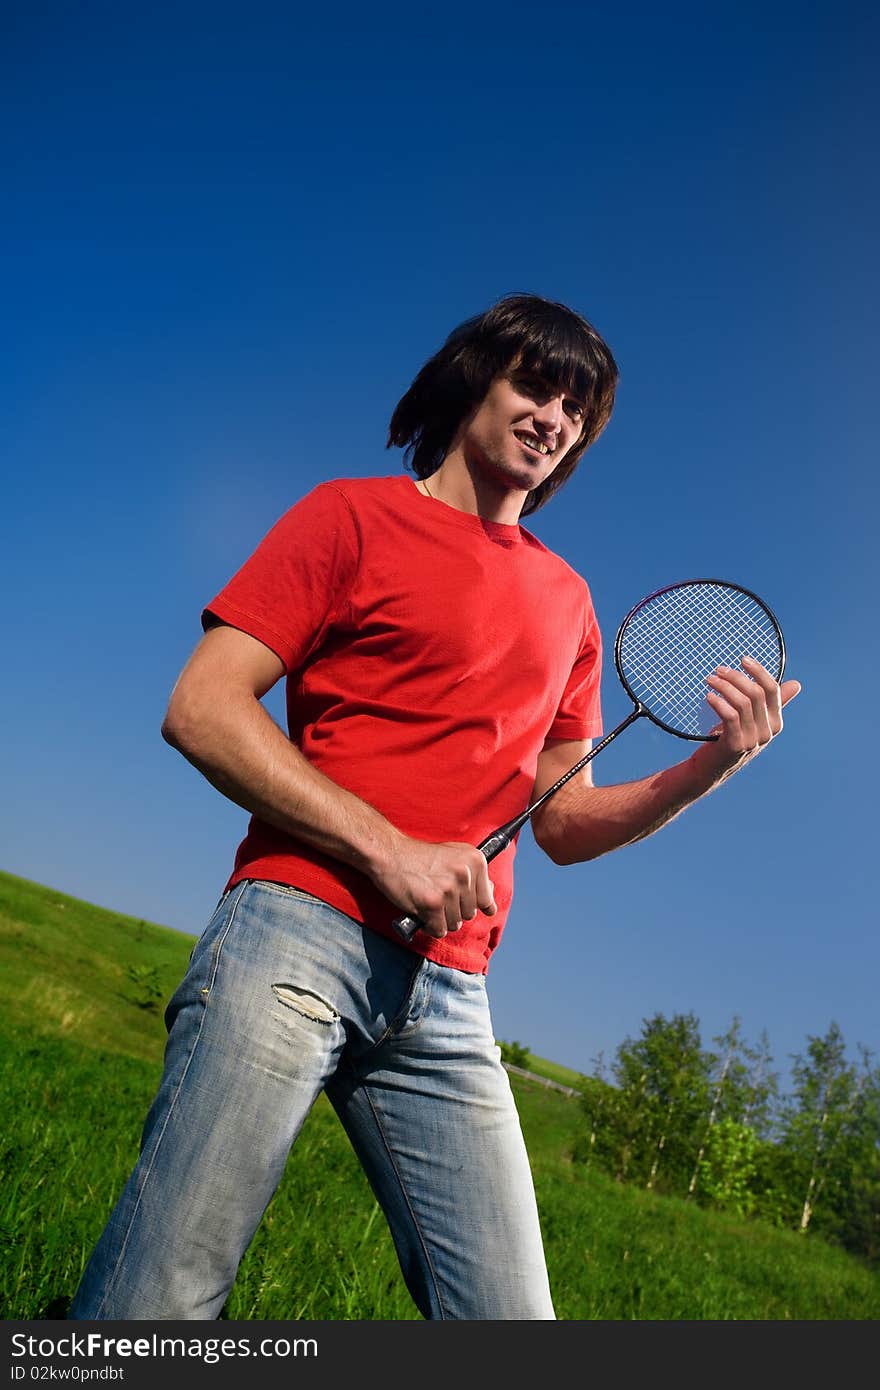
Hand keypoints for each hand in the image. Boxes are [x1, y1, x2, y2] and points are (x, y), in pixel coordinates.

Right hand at [372, 834, 496, 939]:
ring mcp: (449, 889)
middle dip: (452, 911)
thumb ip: (474, 875)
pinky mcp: (433, 904)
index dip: (471, 904)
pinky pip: (439, 930)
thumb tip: (490, 899)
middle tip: (436, 896)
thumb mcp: (454, 855)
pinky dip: (429, 926)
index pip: (487, 900)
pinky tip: (421, 911)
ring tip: (427, 901)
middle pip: (469, 914)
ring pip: (455, 924)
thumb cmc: (420, 857)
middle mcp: (466, 874)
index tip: (459, 900)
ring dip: (440, 919)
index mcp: (475, 860)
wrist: (390, 853)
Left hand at [696, 655, 800, 779]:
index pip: (772, 690)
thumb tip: (797, 685)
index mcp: (776, 722)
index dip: (759, 672)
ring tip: (710, 679)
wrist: (712, 767)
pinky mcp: (736, 745)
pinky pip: (730, 716)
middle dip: (736, 677)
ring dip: (724, 687)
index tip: (743, 659)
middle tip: (719, 670)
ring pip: (742, 703)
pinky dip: (719, 703)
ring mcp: (753, 739)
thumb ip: (771, 703)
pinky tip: (708, 696)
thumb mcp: (754, 720)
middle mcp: (768, 731)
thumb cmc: (732, 737)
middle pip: (756, 694)